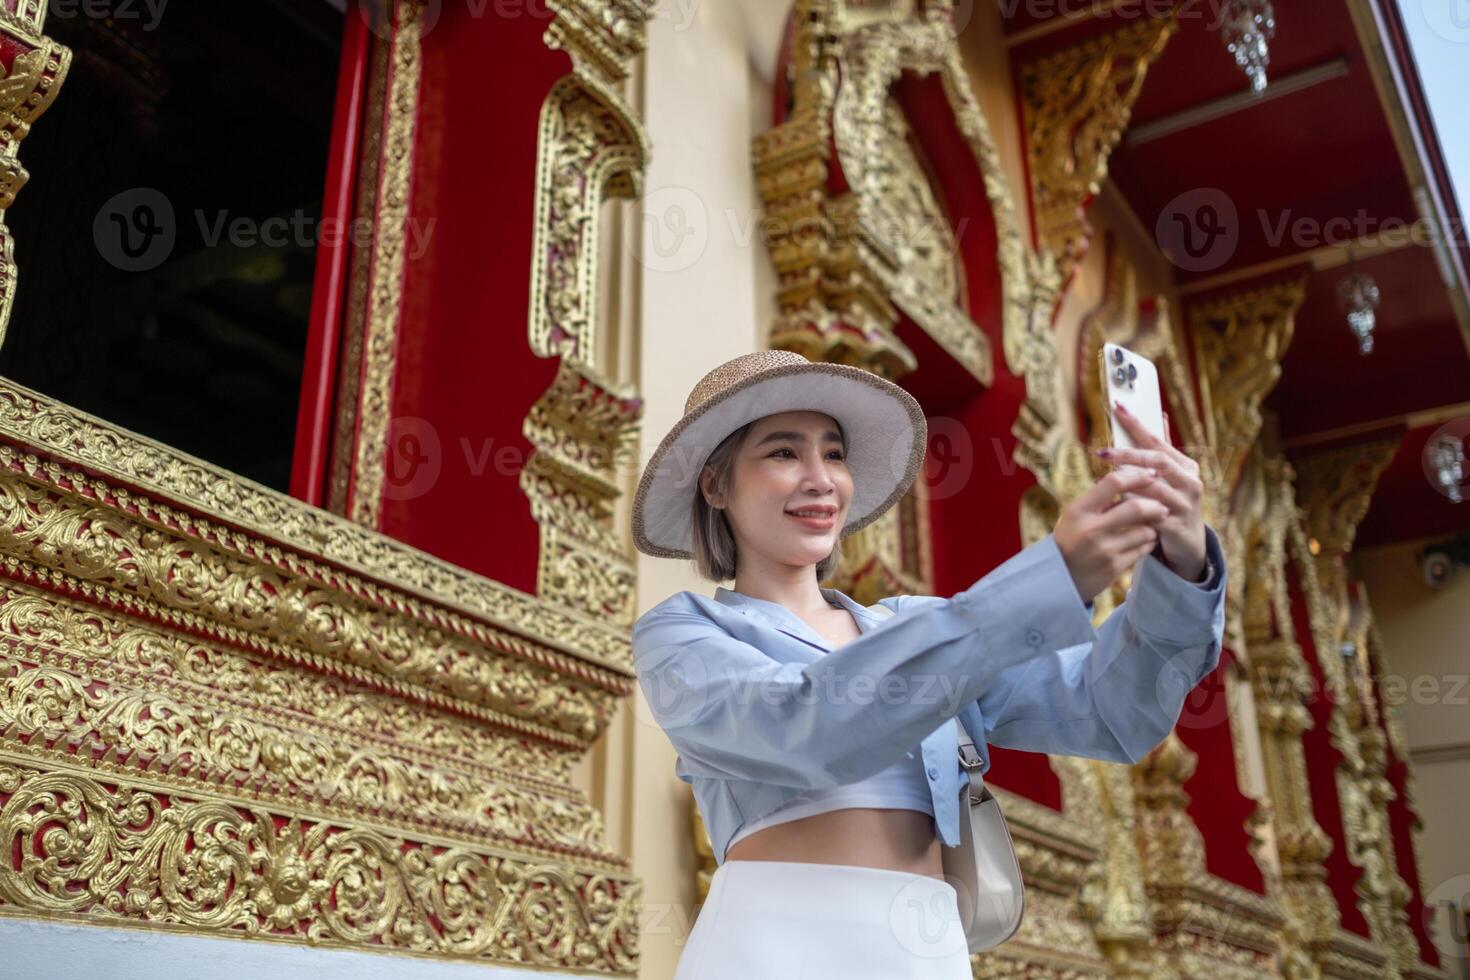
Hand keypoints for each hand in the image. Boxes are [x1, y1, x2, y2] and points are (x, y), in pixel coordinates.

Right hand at [1053, 465, 1170, 604]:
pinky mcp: (1114, 567)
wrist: (1059, 579)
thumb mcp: (1075, 516)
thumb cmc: (1070, 540)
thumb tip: (1130, 476)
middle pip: (1136, 508)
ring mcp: (1104, 550)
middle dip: (1154, 505)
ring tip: (1152, 526)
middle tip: (1162, 506)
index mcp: (1079, 511)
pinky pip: (1142, 550)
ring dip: (1153, 527)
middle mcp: (1091, 529)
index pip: (1113, 483)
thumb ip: (1098, 499)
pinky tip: (1145, 541)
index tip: (1150, 476)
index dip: (1136, 476)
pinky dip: (1148, 543)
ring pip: (1144, 531)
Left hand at [1092, 402, 1206, 581]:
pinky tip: (1115, 502)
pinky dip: (1131, 506)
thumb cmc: (1174, 502)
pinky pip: (1149, 513)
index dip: (1137, 425)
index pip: (1158, 441)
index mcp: (1187, 467)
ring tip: (1105, 478)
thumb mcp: (1172, 476)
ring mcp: (1184, 505)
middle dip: (1128, 454)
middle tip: (1103, 452)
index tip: (1118, 408)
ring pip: (1153, 487)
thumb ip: (1163, 448)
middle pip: (1157, 462)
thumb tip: (1160, 415)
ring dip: (1128, 481)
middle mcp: (1190, 483)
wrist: (1188, 543)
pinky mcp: (1175, 526)